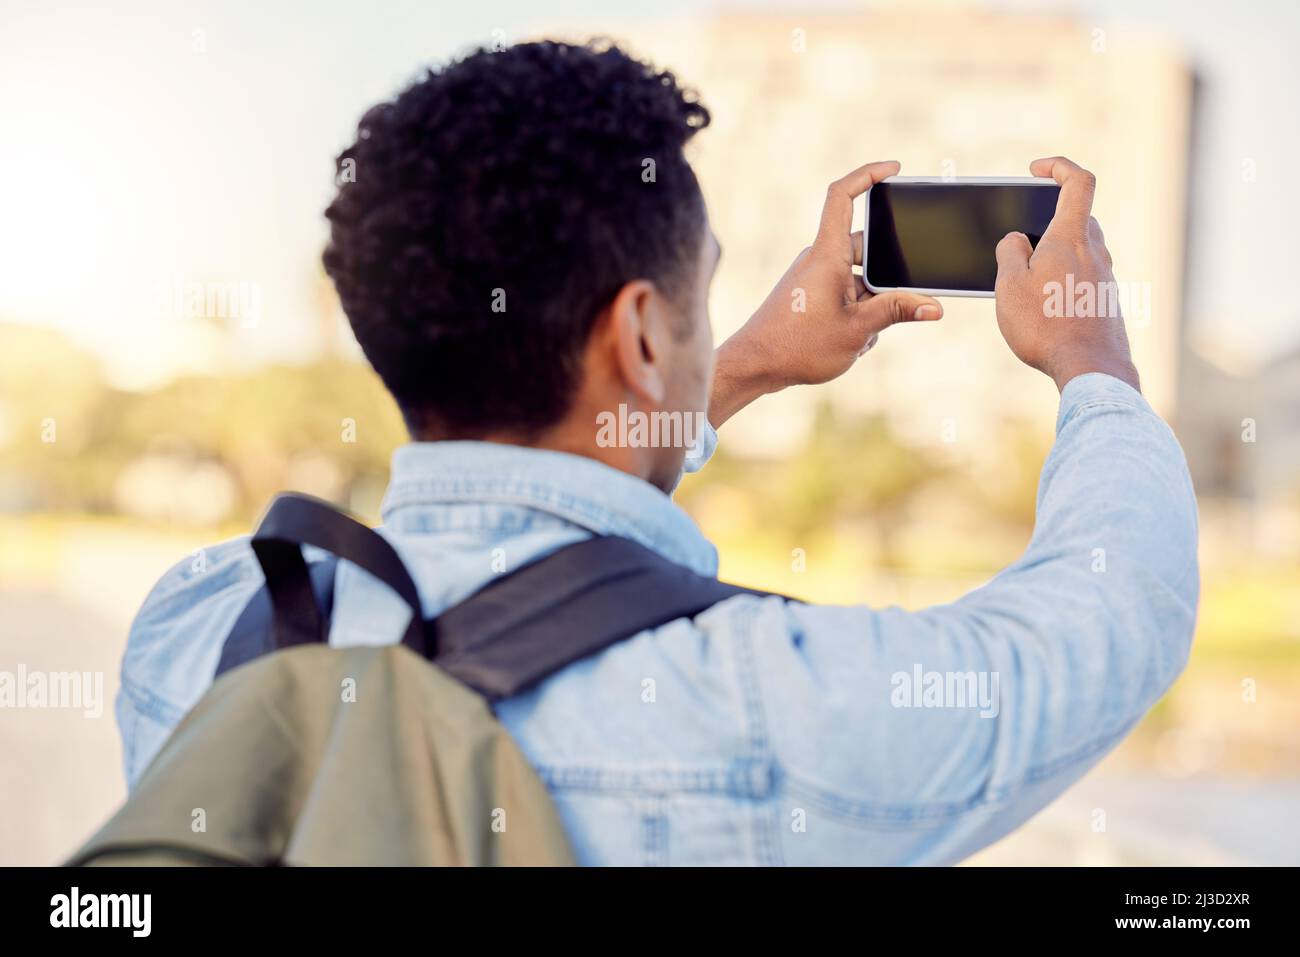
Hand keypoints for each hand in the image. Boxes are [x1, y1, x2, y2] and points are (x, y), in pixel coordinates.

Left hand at [709, 160, 942, 426]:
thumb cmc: (797, 347)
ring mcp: (815, 278)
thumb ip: (897, 312)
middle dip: (886, 285)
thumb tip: (934, 306)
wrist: (754, 366)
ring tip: (858, 339)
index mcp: (827, 255)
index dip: (868, 175)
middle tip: (881, 316)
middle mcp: (819, 260)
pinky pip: (846, 296)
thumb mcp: (857, 331)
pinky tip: (848, 344)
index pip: (843, 197)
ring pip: (861, 282)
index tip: (894, 169)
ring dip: (870, 309)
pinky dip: (856, 317)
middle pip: (869, 253)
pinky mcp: (812, 296)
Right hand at [994, 156, 1139, 392]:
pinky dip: (1064, 283)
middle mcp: (1094, 252)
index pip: (1078, 182)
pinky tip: (1045, 310)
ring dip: (1055, 258)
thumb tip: (1016, 239)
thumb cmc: (1045, 326)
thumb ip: (1009, 253)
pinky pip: (1083, 279)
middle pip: (1077, 220)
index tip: (1036, 170)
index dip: (1058, 166)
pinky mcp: (1106, 301)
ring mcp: (1104, 277)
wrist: (1089, 368)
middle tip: (1021, 243)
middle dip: (1048, 222)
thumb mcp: (1010, 286)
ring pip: (1080, 252)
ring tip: (1028, 284)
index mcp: (1070, 238)